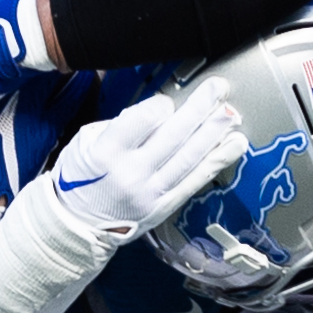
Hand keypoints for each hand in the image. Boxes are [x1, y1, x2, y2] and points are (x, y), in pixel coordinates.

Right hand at [51, 80, 246, 240]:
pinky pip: (196, 180)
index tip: (166, 101)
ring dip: (214, 132)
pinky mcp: (165, 206)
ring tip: (232, 114)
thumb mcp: (87, 142)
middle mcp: (131, 173)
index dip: (161, 105)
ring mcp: (151, 193)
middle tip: (218, 89)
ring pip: (190, 157)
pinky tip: (234, 145)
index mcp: (107, 152)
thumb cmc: (81, 178)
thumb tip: (159, 112)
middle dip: (199, 108)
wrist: (77, 224)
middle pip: (174, 135)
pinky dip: (217, 161)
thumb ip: (122, 126)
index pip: (144, 119)